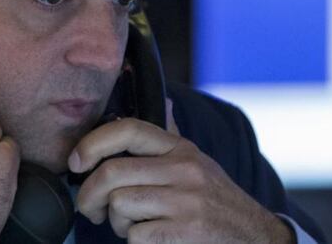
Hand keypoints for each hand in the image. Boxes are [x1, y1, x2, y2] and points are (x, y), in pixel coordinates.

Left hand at [68, 99, 294, 243]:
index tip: (75, 161)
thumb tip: (165, 100)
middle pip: (112, 173)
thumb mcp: (198, 164)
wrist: (256, 239)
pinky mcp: (187, 230)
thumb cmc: (216, 203)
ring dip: (117, 224)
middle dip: (90, 196)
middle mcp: (185, 169)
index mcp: (181, 149)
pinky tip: (152, 240)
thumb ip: (172, 138)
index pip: (129, 129)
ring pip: (120, 205)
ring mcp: (187, 200)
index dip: (92, 143)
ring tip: (133, 227)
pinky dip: (135, 243)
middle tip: (92, 209)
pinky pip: (135, 236)